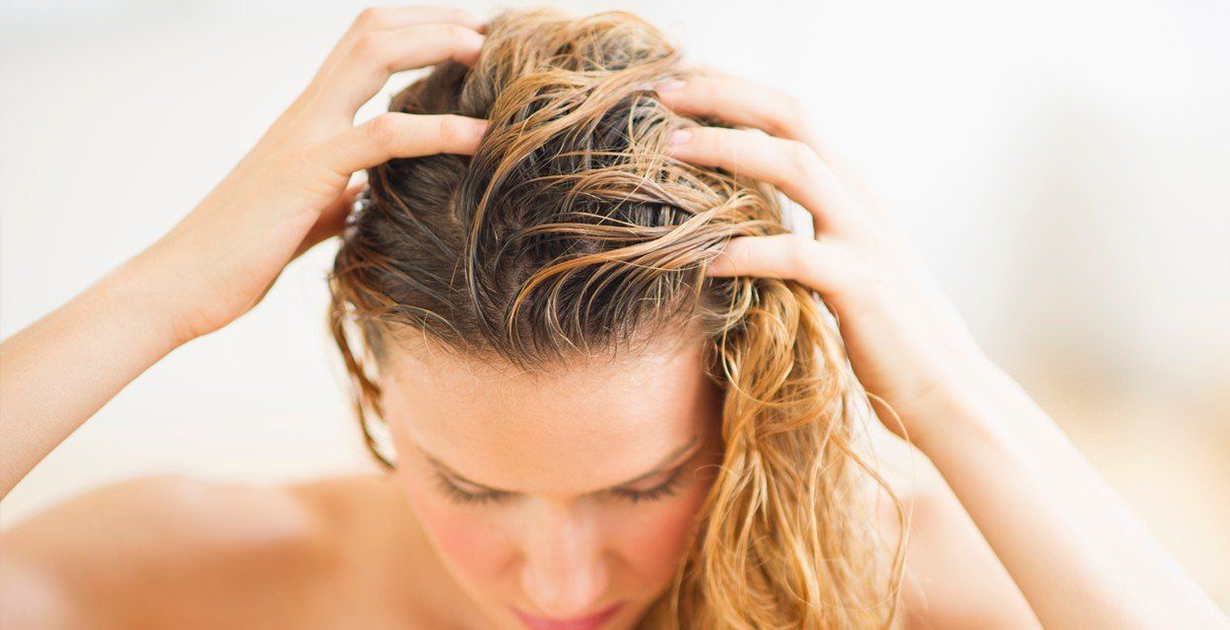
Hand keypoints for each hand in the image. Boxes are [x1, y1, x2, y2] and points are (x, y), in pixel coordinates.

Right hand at [124, 7, 489, 346]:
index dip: (413, 30)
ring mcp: (304, 136)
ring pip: (371, 55)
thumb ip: (340, 193)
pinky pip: (381, 136)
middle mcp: (304, 114)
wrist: (182, 286)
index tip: (465, 35)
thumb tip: (371, 192)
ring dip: (435, 44)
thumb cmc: (241, 255)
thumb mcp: (307, 213)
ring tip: (488, 53)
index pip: (361, 47)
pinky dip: (438, 129)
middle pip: (370, 31)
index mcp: (307, 121)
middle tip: (487, 24)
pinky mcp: (307, 172)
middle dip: (432, 19)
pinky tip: (481, 136)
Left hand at [657, 68, 993, 449]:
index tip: (679, 82)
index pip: (791, 116)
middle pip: (792, 118)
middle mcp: (861, 198)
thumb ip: (807, 229)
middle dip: (725, 96)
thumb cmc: (883, 331)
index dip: (735, 90)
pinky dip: (745, 252)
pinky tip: (705, 262)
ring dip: (727, 149)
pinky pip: (795, 254)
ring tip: (670, 149)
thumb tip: (744, 219)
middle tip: (663, 91)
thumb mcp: (844, 263)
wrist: (945, 387)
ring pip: (795, 165)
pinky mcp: (861, 285)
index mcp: (852, 189)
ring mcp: (864, 238)